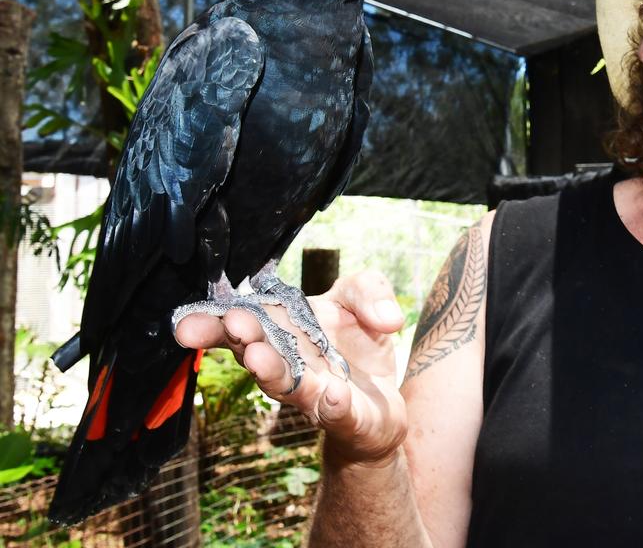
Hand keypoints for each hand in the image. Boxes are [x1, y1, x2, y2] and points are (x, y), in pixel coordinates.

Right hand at [174, 270, 408, 464]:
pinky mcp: (345, 418)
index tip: (187, 323)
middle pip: (258, 352)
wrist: (383, 404)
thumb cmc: (359, 347)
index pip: (242, 323)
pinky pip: (336, 413)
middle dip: (244, 338)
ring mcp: (314, 394)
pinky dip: (333, 406)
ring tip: (259, 357)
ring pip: (288, 386)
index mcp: (283, 330)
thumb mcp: (366, 300)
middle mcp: (289, 365)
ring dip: (272, 372)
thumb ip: (369, 291)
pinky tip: (333, 395)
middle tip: (233, 324)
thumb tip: (387, 316)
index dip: (214, 322)